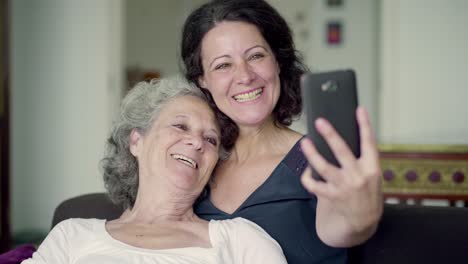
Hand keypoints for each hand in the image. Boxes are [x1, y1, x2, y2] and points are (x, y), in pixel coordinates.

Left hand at [300, 106, 382, 246]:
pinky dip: (307, 178)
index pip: (369, 143)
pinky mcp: (331, 196)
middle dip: (331, 135)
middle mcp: (358, 176)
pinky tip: (305, 172)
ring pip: (323, 167)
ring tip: (304, 142)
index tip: (359, 109)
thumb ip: (359, 159)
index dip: (365, 125)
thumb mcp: (370, 175)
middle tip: (321, 121)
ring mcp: (344, 186)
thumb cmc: (366, 192)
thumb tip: (338, 138)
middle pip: (342, 151)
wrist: (363, 221)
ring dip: (312, 154)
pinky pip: (314, 184)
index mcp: (372, 168)